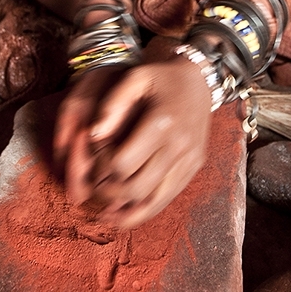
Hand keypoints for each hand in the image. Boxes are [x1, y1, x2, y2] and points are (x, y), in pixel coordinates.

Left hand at [56, 54, 213, 228]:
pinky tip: (125, 213)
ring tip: (105, 214)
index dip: (101, 168)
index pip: (122, 164)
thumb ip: (111, 106)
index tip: (93, 160)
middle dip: (110, 193)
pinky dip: (146, 210)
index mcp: (161, 123)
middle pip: (137, 188)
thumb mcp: (133, 79)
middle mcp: (179, 145)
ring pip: (154, 201)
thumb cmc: (158, 78)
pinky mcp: (194, 167)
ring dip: (126, 211)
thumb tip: (93, 136)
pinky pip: (168, 198)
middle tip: (94, 186)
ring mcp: (189, 159)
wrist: (197, 79)